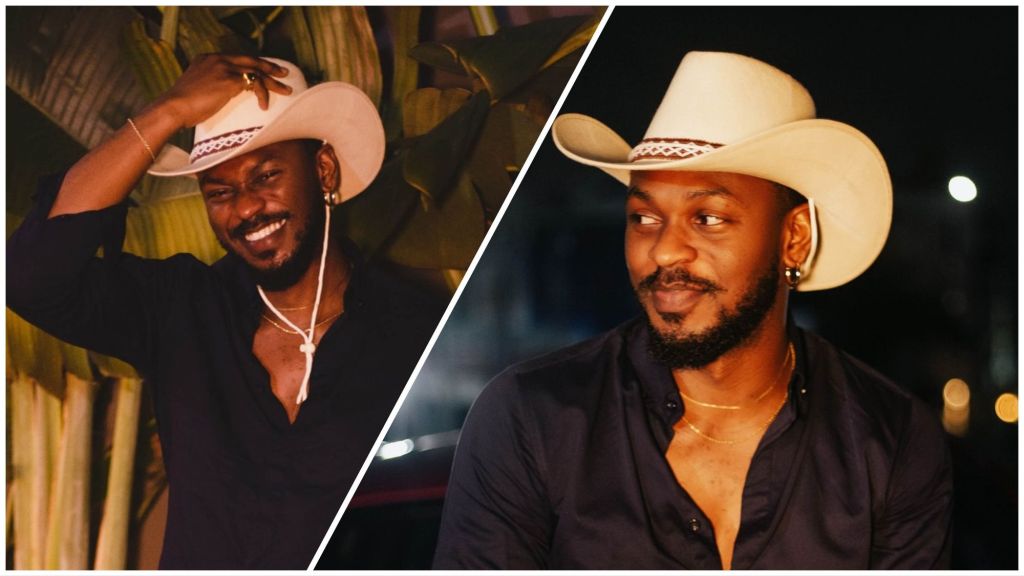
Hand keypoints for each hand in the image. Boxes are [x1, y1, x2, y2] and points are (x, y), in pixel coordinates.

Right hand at [156, 53, 292, 128]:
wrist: (173, 108)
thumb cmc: (183, 106)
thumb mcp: (197, 87)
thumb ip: (211, 83)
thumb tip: (225, 92)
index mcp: (207, 58)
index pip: (237, 58)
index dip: (253, 64)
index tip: (264, 70)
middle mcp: (217, 58)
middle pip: (250, 60)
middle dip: (269, 67)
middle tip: (283, 73)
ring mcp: (224, 67)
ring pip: (256, 71)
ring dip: (273, 82)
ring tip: (285, 90)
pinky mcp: (229, 80)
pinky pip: (255, 84)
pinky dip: (263, 94)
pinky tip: (264, 105)